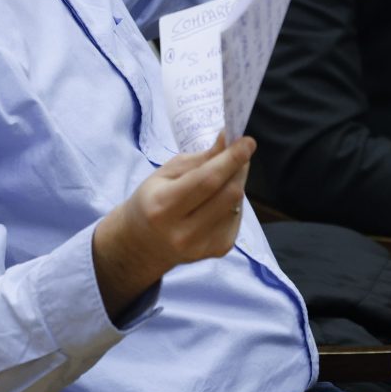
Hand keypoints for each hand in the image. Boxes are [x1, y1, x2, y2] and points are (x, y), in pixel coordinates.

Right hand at [92, 134, 253, 319]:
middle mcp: (183, 232)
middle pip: (228, 193)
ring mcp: (203, 246)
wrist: (143, 246)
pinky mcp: (219, 250)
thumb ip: (200, 159)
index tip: (248, 141)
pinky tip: (218, 200)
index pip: (207, 181)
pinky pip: (237, 217)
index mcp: (163, 207)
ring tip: (222, 177)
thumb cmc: (152, 200)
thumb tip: (229, 140)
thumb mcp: (166, 173)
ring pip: (237, 204)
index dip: (231, 159)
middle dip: (239, 167)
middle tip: (240, 151)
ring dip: (236, 183)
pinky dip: (233, 202)